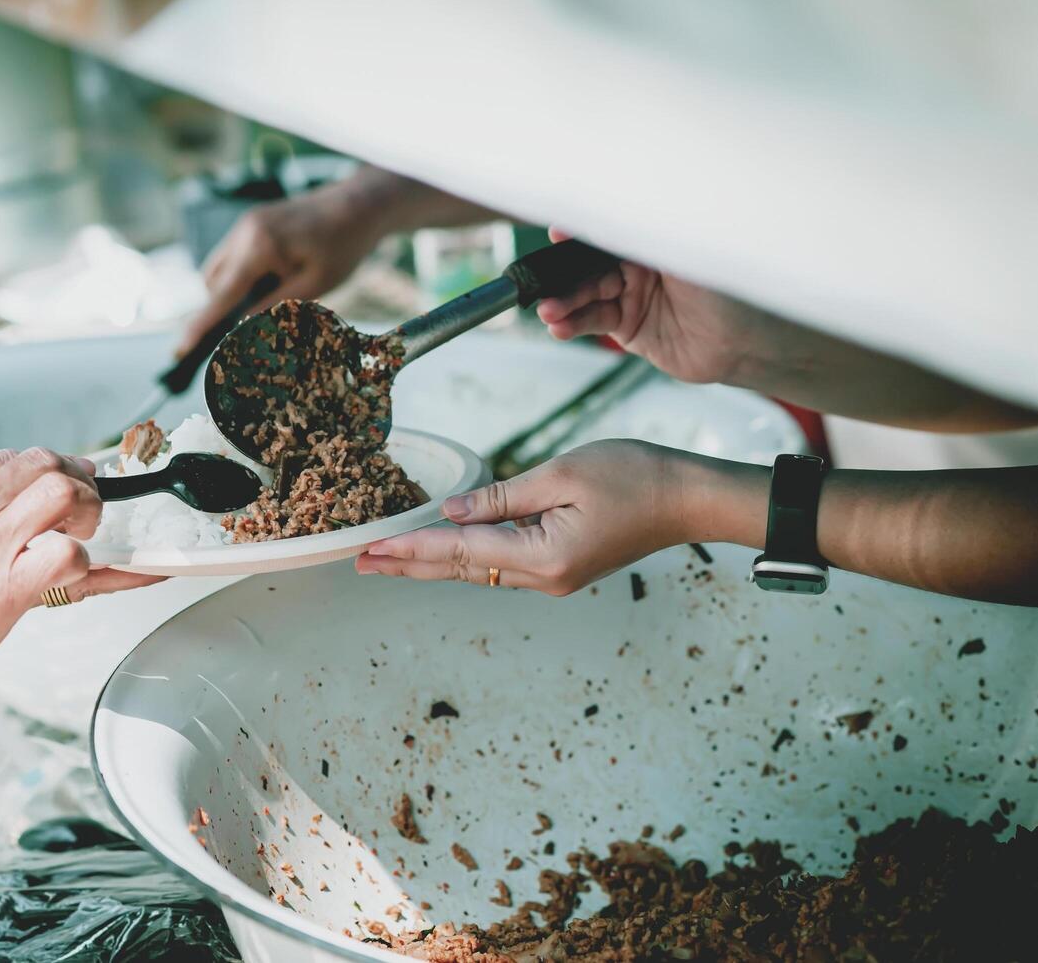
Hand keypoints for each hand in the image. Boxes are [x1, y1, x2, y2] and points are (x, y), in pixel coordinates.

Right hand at [0, 448, 159, 703]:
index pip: (7, 459)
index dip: (41, 472)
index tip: (58, 485)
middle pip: (42, 462)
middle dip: (74, 480)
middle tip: (81, 509)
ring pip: (62, 491)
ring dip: (87, 510)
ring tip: (82, 535)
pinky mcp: (6, 586)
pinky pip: (67, 553)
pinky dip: (84, 562)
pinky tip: (74, 574)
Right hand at [179, 181, 383, 352]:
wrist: (357, 205)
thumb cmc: (342, 246)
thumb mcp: (314, 286)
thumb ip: (274, 307)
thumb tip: (241, 328)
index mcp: (259, 247)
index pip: (221, 295)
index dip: (201, 326)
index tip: (180, 349)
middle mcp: (244, 232)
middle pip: (212, 283)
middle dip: (223, 306)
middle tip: (249, 323)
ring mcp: (244, 223)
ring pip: (218, 269)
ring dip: (231, 290)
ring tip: (271, 294)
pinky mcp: (251, 222)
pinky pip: (231, 255)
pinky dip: (241, 273)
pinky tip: (272, 277)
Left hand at [356, 440, 696, 594]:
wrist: (690, 498)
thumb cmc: (636, 477)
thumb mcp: (562, 474)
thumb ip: (501, 497)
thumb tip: (451, 513)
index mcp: (543, 556)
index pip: (458, 551)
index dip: (409, 549)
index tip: (369, 552)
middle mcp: (544, 577)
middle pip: (459, 570)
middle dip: (408, 564)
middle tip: (360, 562)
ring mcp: (554, 576)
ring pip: (477, 569)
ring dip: (432, 561)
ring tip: (388, 556)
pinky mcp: (562, 566)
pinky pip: (501, 562)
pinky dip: (465, 555)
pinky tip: (443, 548)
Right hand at [536, 227, 784, 385]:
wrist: (751, 343)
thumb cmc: (733, 288)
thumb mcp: (689, 249)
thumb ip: (646, 231)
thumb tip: (610, 202)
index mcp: (655, 236)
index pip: (608, 229)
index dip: (581, 232)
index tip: (558, 233)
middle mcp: (641, 263)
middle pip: (588, 263)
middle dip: (562, 272)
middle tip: (540, 279)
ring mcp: (633, 296)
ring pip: (586, 294)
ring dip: (563, 302)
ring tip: (548, 311)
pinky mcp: (631, 328)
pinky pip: (594, 321)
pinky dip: (573, 324)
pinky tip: (559, 327)